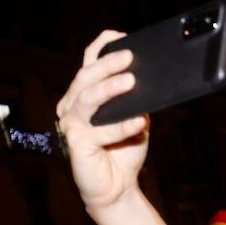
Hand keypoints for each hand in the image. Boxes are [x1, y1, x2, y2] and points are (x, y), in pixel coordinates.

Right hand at [56, 31, 150, 210]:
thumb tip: (153, 81)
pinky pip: (100, 131)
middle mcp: (74, 104)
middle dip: (107, 64)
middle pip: (86, 77)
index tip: (122, 38)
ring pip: (87, 98)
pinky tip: (138, 122)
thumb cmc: (124, 150)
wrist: (117, 187)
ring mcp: (72, 123)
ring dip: (109, 88)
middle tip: (129, 57)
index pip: (89, 63)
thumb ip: (138, 101)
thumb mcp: (136, 118)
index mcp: (86, 94)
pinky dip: (120, 126)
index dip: (102, 47)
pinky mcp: (76, 143)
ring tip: (131, 81)